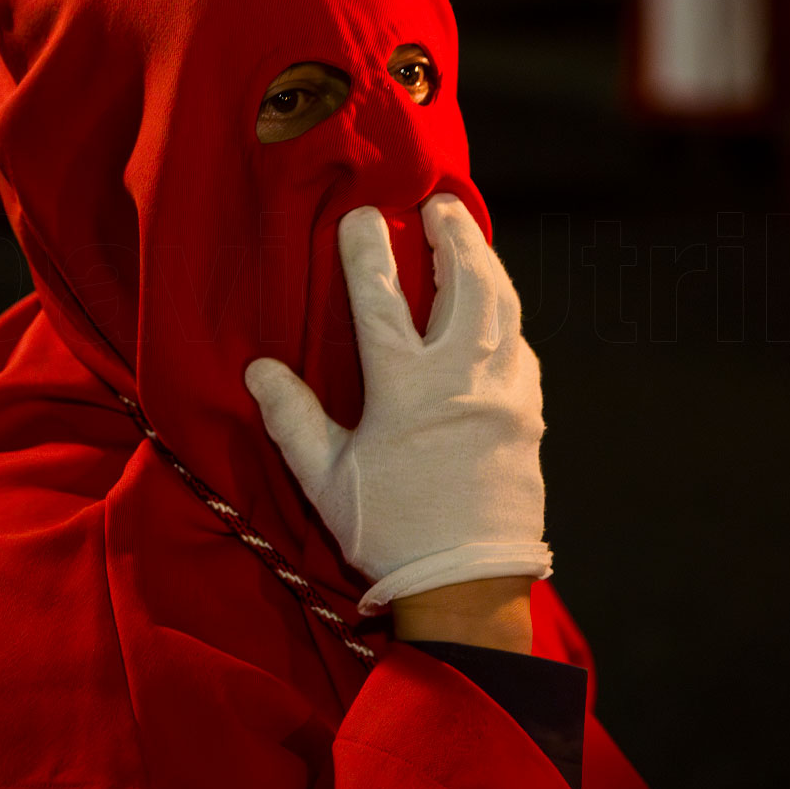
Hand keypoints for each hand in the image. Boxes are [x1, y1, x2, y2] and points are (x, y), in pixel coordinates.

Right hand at [244, 196, 550, 615]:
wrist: (468, 583)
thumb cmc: (389, 532)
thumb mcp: (326, 480)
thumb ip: (292, 419)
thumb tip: (259, 369)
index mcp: (405, 388)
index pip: (380, 298)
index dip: (366, 250)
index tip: (361, 216)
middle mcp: (460, 377)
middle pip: (464, 281)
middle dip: (452, 234)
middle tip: (439, 205)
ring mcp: (503, 391)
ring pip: (502, 305)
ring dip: (486, 263)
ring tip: (470, 239)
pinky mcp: (530, 412)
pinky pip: (520, 347)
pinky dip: (506, 317)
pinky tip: (495, 313)